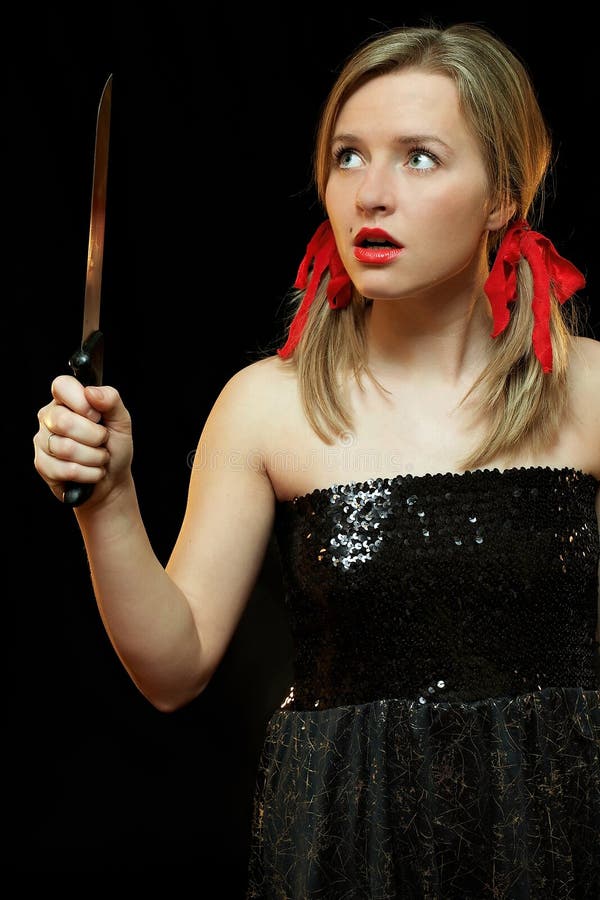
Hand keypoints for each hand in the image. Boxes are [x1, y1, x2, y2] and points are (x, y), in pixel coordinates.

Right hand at [33, 374, 132, 505]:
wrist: (113, 479)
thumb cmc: (115, 446)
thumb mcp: (121, 420)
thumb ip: (111, 400)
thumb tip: (91, 392)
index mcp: (66, 400)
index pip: (61, 386)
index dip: (82, 403)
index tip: (97, 416)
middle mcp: (49, 417)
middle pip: (63, 421)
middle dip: (94, 436)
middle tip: (103, 440)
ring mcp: (42, 441)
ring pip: (66, 448)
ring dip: (95, 457)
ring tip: (99, 457)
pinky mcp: (42, 465)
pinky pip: (67, 470)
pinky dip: (89, 473)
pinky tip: (92, 471)